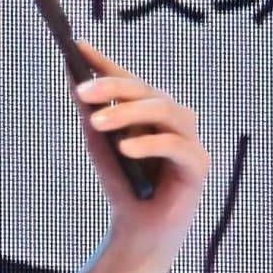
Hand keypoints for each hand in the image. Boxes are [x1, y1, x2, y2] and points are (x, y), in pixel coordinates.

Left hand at [69, 45, 208, 262]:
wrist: (139, 227)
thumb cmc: (123, 183)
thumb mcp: (101, 145)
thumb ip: (92, 114)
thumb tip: (74, 80)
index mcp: (151, 110)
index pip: (128, 79)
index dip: (104, 62)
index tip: (76, 46)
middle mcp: (174, 118)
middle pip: (147, 91)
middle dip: (112, 88)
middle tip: (80, 92)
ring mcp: (189, 139)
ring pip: (164, 111)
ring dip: (127, 113)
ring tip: (96, 123)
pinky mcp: (198, 165)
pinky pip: (177, 146)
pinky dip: (149, 144)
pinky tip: (126, 149)